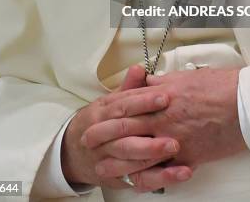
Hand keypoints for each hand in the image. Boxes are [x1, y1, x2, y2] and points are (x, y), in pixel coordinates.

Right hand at [61, 65, 191, 191]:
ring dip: (152, 154)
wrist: (73, 153)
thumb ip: (128, 88)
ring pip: (128, 157)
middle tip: (173, 124)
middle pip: (124, 133)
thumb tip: (139, 69)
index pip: (123, 105)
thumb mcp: (110, 103)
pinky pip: (138, 179)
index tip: (164, 97)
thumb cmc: (99, 123)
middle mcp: (102, 136)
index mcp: (102, 113)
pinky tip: (176, 172)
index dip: (144, 101)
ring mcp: (107, 158)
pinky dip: (159, 177)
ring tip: (175, 149)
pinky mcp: (117, 177)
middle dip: (149, 129)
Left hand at [84, 67, 246, 169]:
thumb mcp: (185, 77)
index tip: (96, 116)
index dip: (110, 112)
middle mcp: (164, 117)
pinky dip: (148, 178)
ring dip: (119, 162)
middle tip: (87, 142)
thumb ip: (162, 82)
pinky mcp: (189, 156)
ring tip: (103, 168)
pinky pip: (164, 170)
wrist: (245, 102)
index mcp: (162, 95)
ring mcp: (175, 138)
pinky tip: (137, 182)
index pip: (129, 104)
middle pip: (127, 128)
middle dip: (104, 136)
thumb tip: (146, 81)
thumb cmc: (219, 86)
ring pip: (140, 153)